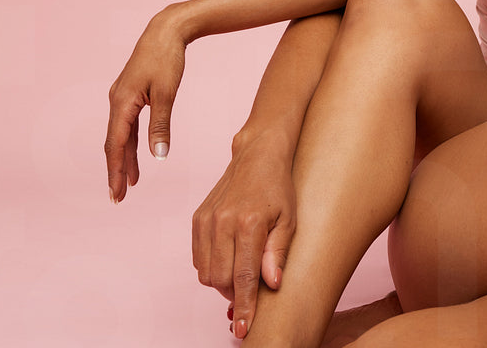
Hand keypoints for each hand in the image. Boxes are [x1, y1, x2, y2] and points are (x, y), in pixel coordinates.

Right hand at [104, 11, 186, 202]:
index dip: (116, 172)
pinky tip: (136, 156)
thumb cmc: (167, 59)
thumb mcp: (167, 93)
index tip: (117, 194)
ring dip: (124, 160)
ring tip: (129, 184)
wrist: (165, 31)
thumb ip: (161, 125)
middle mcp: (116, 102)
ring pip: (120, 136)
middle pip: (113, 145)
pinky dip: (130, 143)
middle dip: (116, 171)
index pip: (116, 146)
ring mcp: (121, 98)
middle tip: (118, 198)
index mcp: (121, 103)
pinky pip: (126, 126)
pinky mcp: (129, 95)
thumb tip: (159, 157)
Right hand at [193, 139, 295, 339]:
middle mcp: (223, 222)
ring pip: (205, 272)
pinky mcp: (197, 219)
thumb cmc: (278, 188)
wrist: (257, 157)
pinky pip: (198, 258)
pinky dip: (211, 268)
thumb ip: (277, 253)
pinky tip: (229, 260)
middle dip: (234, 295)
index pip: (244, 277)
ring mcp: (206, 221)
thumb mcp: (289, 220)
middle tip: (250, 293)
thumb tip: (273, 284)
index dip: (245, 306)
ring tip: (241, 274)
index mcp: (248, 224)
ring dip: (222, 283)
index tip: (244, 329)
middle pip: (220, 280)